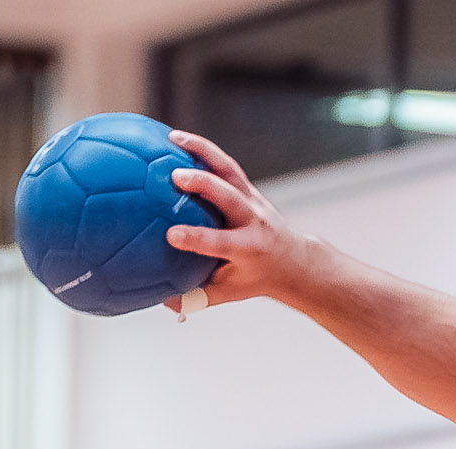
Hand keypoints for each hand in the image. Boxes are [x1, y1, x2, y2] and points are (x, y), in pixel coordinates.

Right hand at [163, 129, 324, 310]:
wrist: (293, 260)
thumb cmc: (255, 278)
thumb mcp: (231, 292)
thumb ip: (198, 297)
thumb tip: (162, 302)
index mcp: (247, 249)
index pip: (220, 243)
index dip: (197, 239)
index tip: (172, 236)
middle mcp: (252, 221)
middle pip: (229, 198)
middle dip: (205, 186)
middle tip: (176, 177)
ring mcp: (251, 200)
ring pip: (229, 170)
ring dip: (203, 152)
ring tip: (174, 138)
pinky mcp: (246, 187)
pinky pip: (225, 164)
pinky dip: (204, 149)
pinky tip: (177, 137)